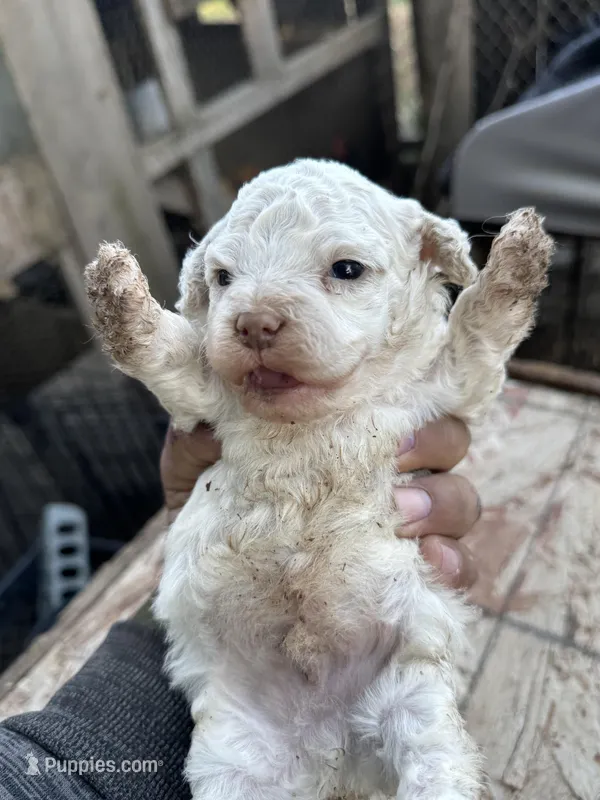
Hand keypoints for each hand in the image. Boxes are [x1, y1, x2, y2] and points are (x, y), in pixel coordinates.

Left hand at [160, 417, 479, 589]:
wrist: (208, 593)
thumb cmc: (211, 515)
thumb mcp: (195, 470)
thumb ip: (202, 435)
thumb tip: (220, 405)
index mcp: (351, 437)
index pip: (404, 401)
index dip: (409, 401)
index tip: (384, 420)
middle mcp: (392, 474)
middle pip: (449, 441)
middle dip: (433, 445)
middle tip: (393, 463)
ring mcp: (411, 528)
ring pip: (462, 500)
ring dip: (442, 505)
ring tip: (400, 517)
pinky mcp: (415, 580)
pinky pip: (464, 567)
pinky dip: (456, 563)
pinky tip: (430, 564)